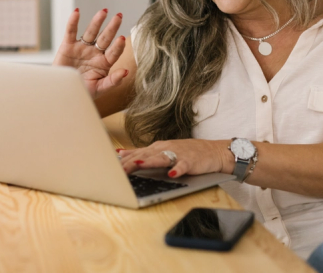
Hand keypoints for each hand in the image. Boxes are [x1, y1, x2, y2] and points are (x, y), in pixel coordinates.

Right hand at [52, 8, 127, 98]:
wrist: (62, 92)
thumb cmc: (82, 91)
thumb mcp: (99, 88)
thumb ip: (112, 81)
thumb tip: (126, 72)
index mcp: (104, 63)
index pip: (113, 52)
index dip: (118, 46)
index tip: (122, 39)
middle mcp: (95, 53)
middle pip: (105, 38)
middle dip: (112, 27)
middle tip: (118, 16)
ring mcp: (82, 48)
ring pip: (91, 32)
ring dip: (97, 21)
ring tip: (104, 11)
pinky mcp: (68, 45)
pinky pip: (71, 31)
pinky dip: (73, 22)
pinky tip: (77, 12)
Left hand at [119, 139, 234, 177]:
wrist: (213, 151)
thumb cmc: (186, 152)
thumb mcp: (162, 151)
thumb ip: (142, 153)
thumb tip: (120, 154)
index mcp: (157, 148)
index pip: (136, 153)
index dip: (123, 160)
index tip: (109, 166)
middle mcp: (165, 148)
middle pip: (145, 155)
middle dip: (130, 162)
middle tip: (118, 170)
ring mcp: (178, 154)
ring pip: (160, 158)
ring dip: (149, 161)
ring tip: (138, 164)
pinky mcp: (190, 161)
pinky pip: (183, 166)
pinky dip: (177, 170)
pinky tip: (172, 175)